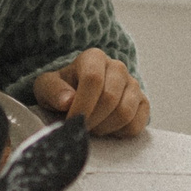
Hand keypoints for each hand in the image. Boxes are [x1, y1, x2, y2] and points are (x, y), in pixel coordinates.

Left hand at [33, 48, 149, 136]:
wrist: (80, 93)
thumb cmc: (63, 89)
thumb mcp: (47, 87)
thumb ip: (53, 91)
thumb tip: (67, 101)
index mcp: (94, 58)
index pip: (93, 80)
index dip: (82, 105)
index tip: (71, 121)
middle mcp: (117, 67)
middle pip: (110, 98)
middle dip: (92, 119)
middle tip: (80, 127)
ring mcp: (133, 84)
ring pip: (125, 112)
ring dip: (105, 127)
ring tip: (92, 127)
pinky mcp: (143, 102)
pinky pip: (136, 124)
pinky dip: (119, 133)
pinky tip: (107, 128)